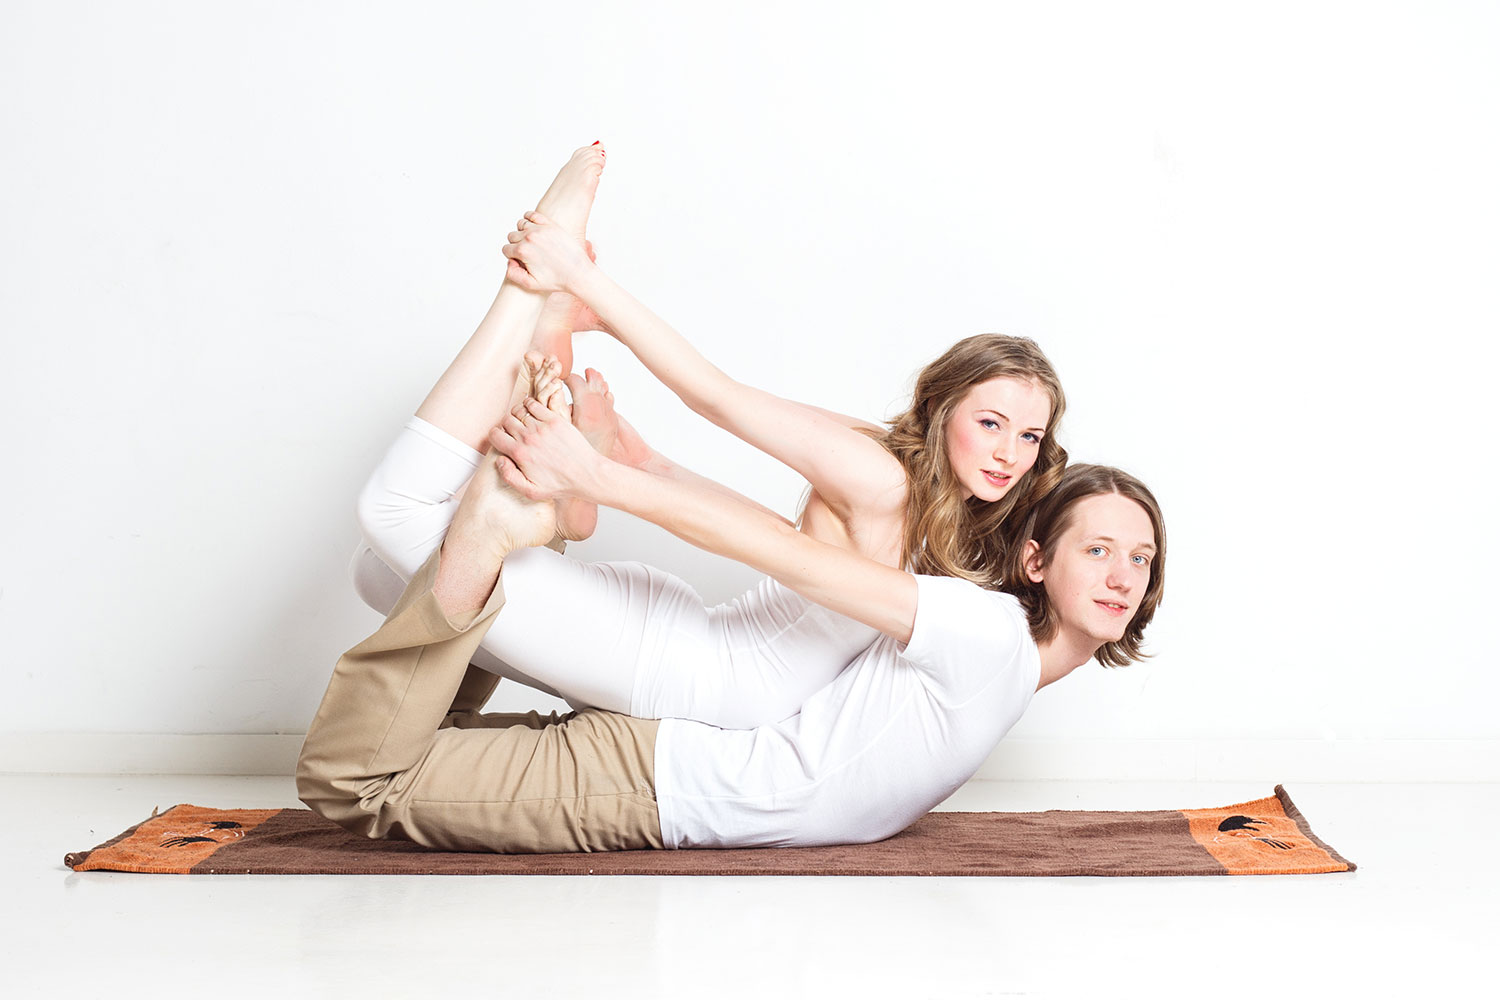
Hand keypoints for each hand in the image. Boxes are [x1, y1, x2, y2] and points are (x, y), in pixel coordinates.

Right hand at [488, 393, 607, 501]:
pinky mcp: (555, 420)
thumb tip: (499, 460)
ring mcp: (542, 427)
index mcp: (520, 454)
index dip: (496, 437)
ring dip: (517, 415)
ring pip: (518, 411)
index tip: (503, 440)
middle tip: (513, 431)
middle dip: (506, 425)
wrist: (586, 474)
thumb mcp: (532, 491)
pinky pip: (534, 404)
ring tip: (523, 422)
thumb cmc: (560, 484)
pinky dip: (529, 404)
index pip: (495, 435)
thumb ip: (510, 477)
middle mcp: (529, 438)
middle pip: (506, 421)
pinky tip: (532, 412)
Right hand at [501, 211, 594, 293]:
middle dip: (516, 245)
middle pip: (512, 236)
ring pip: (520, 225)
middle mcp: (529, 237)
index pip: (506, 249)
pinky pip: (531, 215)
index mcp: (523, 251)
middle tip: (528, 254)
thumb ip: (512, 274)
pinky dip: (529, 219)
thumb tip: (509, 261)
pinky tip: (534, 229)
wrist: (578, 272)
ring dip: (522, 232)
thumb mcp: (531, 284)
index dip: (512, 257)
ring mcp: (540, 229)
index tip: (521, 262)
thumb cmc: (556, 280)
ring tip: (532, 243)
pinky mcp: (549, 224)